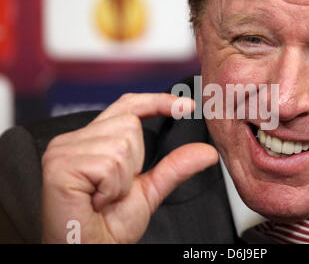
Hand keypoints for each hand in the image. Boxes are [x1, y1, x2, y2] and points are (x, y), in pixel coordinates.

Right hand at [41, 93, 217, 242]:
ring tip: (104, 196)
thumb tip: (206, 152)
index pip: (128, 106)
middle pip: (130, 124)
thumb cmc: (108, 225)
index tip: (186, 106)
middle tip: (114, 189)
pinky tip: (96, 200)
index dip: (157, 102)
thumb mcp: (149, 191)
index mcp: (94, 140)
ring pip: (122, 144)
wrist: (86, 250)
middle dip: (135, 163)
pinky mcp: (60, 164)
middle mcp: (75, 139)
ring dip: (123, 180)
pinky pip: (109, 165)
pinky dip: (112, 188)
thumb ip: (174, 167)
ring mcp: (64, 150)